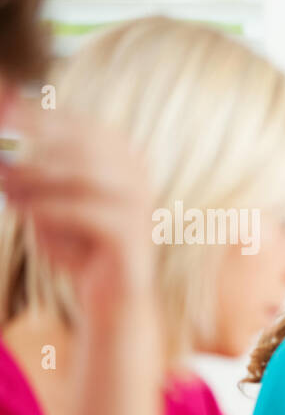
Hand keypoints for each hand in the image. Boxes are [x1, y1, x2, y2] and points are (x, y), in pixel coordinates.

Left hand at [0, 98, 155, 320]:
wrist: (111, 299)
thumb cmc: (77, 245)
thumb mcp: (48, 201)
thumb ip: (30, 170)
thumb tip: (2, 140)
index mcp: (123, 158)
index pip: (80, 125)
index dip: (40, 118)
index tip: (3, 115)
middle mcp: (138, 176)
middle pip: (83, 145)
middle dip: (34, 149)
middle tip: (0, 160)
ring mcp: (140, 204)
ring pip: (85, 175)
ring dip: (37, 179)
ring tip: (6, 189)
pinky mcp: (133, 234)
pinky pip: (86, 212)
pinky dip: (49, 209)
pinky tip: (25, 212)